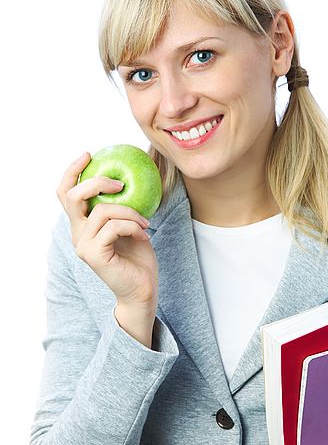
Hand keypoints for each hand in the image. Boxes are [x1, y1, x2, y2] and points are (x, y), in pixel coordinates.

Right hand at [56, 152, 158, 330]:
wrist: (143, 288)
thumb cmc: (138, 256)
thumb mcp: (130, 223)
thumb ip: (120, 206)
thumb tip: (127, 177)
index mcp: (82, 225)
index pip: (66, 194)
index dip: (73, 171)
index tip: (89, 155)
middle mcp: (77, 234)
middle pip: (72, 196)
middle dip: (97, 182)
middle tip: (120, 183)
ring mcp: (83, 245)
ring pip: (102, 211)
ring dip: (129, 212)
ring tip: (144, 222)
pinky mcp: (94, 254)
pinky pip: (113, 226)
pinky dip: (132, 225)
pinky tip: (144, 234)